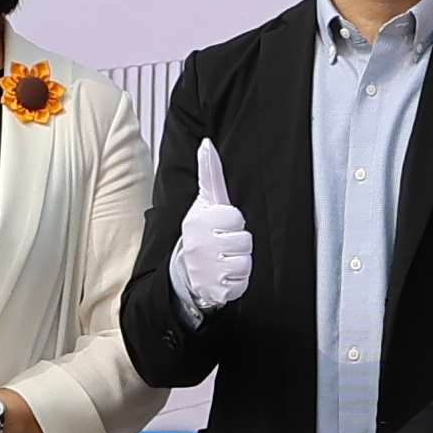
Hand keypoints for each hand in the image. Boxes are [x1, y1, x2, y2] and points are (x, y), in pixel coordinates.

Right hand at [168, 146, 254, 317]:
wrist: (186, 271)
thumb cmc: (202, 231)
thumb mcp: (205, 202)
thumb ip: (209, 173)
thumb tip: (206, 143)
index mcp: (199, 222)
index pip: (236, 218)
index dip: (233, 222)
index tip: (222, 226)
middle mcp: (200, 245)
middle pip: (244, 241)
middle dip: (238, 243)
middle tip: (223, 244)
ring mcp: (207, 269)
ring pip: (245, 262)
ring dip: (239, 262)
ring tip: (224, 259)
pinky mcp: (217, 289)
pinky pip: (242, 282)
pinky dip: (237, 280)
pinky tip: (224, 274)